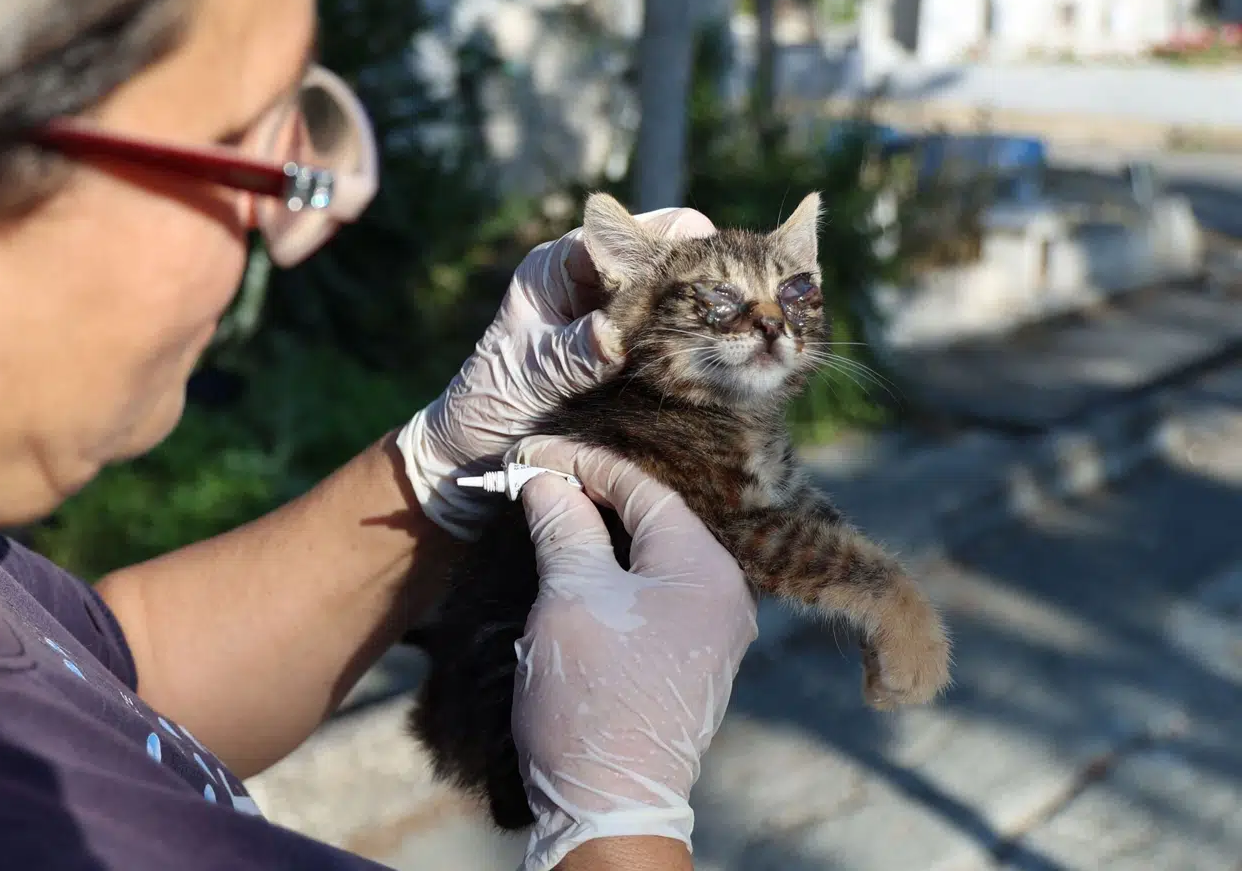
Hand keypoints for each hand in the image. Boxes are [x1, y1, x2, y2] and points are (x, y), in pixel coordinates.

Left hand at [395, 207, 716, 539]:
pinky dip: (696, 347)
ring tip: (737, 337)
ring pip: (676, 297)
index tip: (709, 273)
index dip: (670, 244)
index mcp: (558, 266)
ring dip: (704, 315)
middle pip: (662, 256)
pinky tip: (721, 364)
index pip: (624, 231)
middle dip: (701, 277)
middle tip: (737, 310)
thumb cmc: (487, 405)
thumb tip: (613, 334)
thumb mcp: (528, 378)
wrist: (476, 453)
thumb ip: (571, 354)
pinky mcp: (630, 353)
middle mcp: (591, 282)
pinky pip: (673, 338)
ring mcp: (615, 316)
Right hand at [508, 437, 758, 870]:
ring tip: (549, 513)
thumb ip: (563, 525)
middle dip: (592, 496)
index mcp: (706, 569)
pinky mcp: (693, 658)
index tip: (534, 453)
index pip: (643, 490)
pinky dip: (615, 569)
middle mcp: (725, 593)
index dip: (584, 465)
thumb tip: (547, 478)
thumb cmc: (590, 696)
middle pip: (654, 519)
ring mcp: (714, 630)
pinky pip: (656, 591)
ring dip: (601, 534)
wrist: (610, 804)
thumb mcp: (570, 596)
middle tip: (537, 480)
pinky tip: (577, 561)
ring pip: (652, 556)